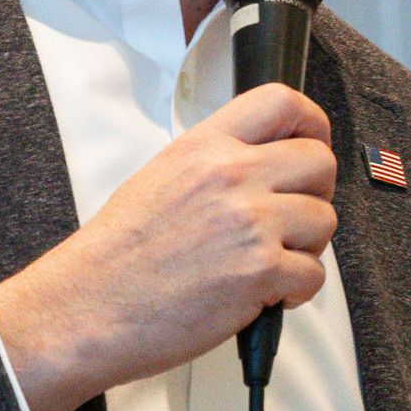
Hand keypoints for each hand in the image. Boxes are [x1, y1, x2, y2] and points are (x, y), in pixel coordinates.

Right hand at [0, 83, 336, 410]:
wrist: (86, 308)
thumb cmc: (115, 257)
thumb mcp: (159, 178)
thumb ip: (214, 163)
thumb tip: (261, 165)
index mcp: (204, 147)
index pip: (281, 103)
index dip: (312, 123)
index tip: (313, 141)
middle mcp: (231, 175)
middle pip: (319, 161)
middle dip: (316, 193)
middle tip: (293, 219)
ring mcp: (249, 222)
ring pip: (324, 220)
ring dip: (307, 247)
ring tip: (270, 262)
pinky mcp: (260, 270)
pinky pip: (314, 274)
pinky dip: (296, 291)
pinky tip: (265, 295)